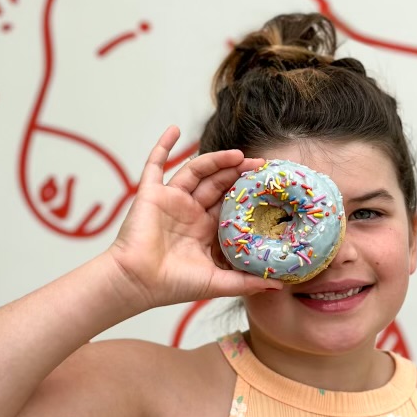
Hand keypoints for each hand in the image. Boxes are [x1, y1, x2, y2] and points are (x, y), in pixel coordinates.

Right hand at [109, 126, 283, 307]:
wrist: (136, 282)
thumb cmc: (172, 285)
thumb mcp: (216, 283)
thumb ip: (246, 281)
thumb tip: (279, 286)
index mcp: (203, 230)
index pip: (229, 204)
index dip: (247, 193)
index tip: (268, 185)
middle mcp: (189, 212)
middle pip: (217, 183)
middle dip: (238, 173)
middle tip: (259, 164)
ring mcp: (170, 200)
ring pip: (196, 171)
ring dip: (215, 160)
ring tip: (237, 154)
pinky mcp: (150, 193)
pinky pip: (155, 164)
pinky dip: (163, 146)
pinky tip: (174, 129)